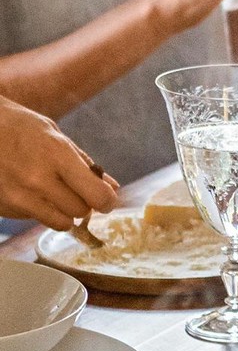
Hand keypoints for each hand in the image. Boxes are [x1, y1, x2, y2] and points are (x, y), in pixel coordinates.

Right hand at [0, 97, 117, 228]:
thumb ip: (86, 164)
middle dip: (83, 202)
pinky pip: (35, 219)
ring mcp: (17, 197)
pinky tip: (28, 190)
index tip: (106, 199)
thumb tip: (113, 188)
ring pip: (60, 222)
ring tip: (53, 192)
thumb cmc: (19, 127)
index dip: (107, 200)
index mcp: (56, 156)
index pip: (96, 195)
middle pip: (80, 211)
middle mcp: (37, 180)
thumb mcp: (56, 136)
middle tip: (72, 188)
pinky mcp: (4, 207)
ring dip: (63, 211)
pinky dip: (39, 210)